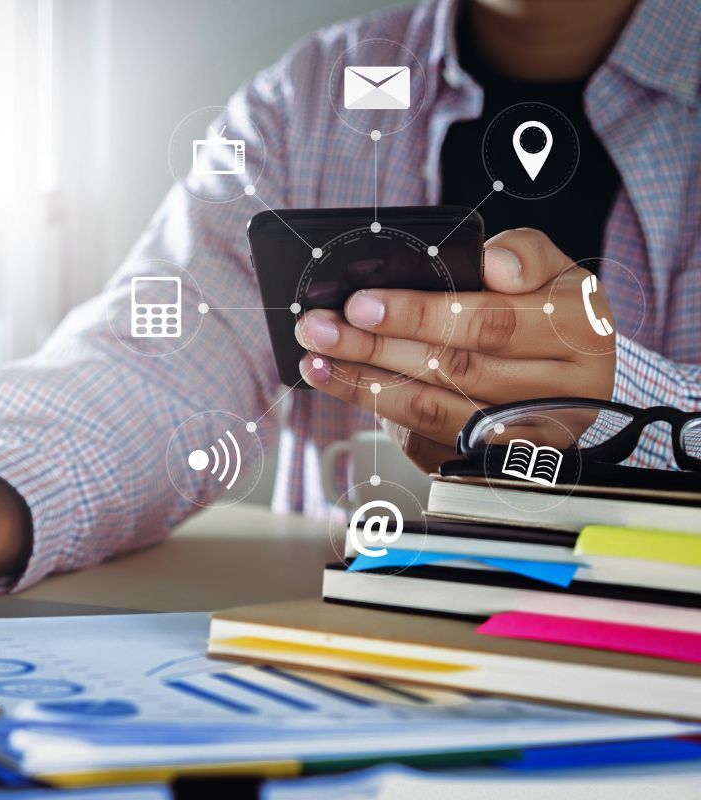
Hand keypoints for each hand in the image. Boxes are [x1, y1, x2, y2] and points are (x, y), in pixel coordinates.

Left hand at [294, 228, 617, 471]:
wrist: (563, 368)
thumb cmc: (547, 307)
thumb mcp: (551, 268)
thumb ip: (525, 254)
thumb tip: (495, 264)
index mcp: (582, 334)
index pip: (490, 324)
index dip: (421, 314)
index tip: (361, 303)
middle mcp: (563, 394)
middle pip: (453, 369)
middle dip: (375, 345)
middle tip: (320, 326)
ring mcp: (526, 437)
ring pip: (432, 408)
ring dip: (363, 380)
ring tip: (316, 353)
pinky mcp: (489, 459)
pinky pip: (423, 433)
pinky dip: (373, 404)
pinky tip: (337, 379)